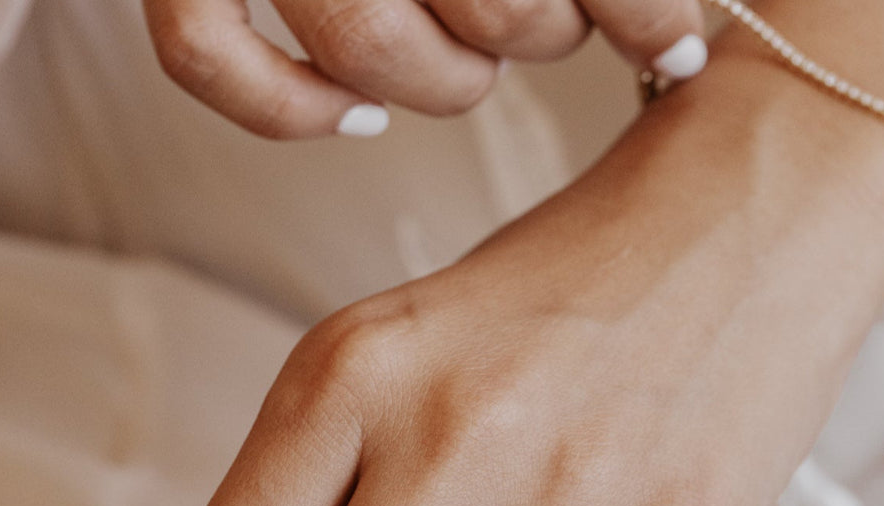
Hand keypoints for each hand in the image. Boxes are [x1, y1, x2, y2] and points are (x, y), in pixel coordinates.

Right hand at [142, 0, 706, 136]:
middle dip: (543, 31)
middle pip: (491, 6)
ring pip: (367, 45)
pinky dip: (288, 106)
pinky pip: (206, 54)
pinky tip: (361, 118)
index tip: (678, 47)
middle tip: (557, 19)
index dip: (645, 8)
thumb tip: (672, 27)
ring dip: (447, 79)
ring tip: (473, 56)